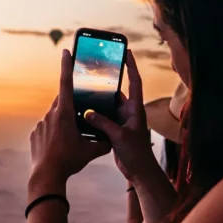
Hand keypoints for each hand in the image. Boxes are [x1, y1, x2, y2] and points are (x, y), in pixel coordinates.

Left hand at [29, 49, 111, 188]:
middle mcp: (51, 115)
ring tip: (70, 139)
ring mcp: (41, 124)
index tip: (66, 52)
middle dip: (72, 105)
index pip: (66, 84)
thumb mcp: (91, 151)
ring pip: (55, 116)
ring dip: (64, 122)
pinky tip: (59, 147)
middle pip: (63, 102)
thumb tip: (112, 139)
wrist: (46, 176)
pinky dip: (54, 133)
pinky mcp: (35, 133)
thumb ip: (103, 142)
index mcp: (64, 113)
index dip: (67, 66)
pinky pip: (47, 128)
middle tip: (81, 115)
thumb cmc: (69, 161)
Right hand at [83, 51, 161, 182]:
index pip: (135, 82)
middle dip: (109, 81)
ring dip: (99, 99)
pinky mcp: (115, 129)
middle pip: (118, 91)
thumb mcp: (119, 136)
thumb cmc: (136, 153)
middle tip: (97, 68)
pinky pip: (103, 117)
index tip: (127, 51)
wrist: (139, 171)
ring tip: (86, 87)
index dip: (131, 66)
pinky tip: (83, 110)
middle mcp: (129, 112)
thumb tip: (87, 112)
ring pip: (108, 105)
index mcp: (135, 109)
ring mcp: (122, 120)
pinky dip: (95, 113)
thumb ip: (103, 123)